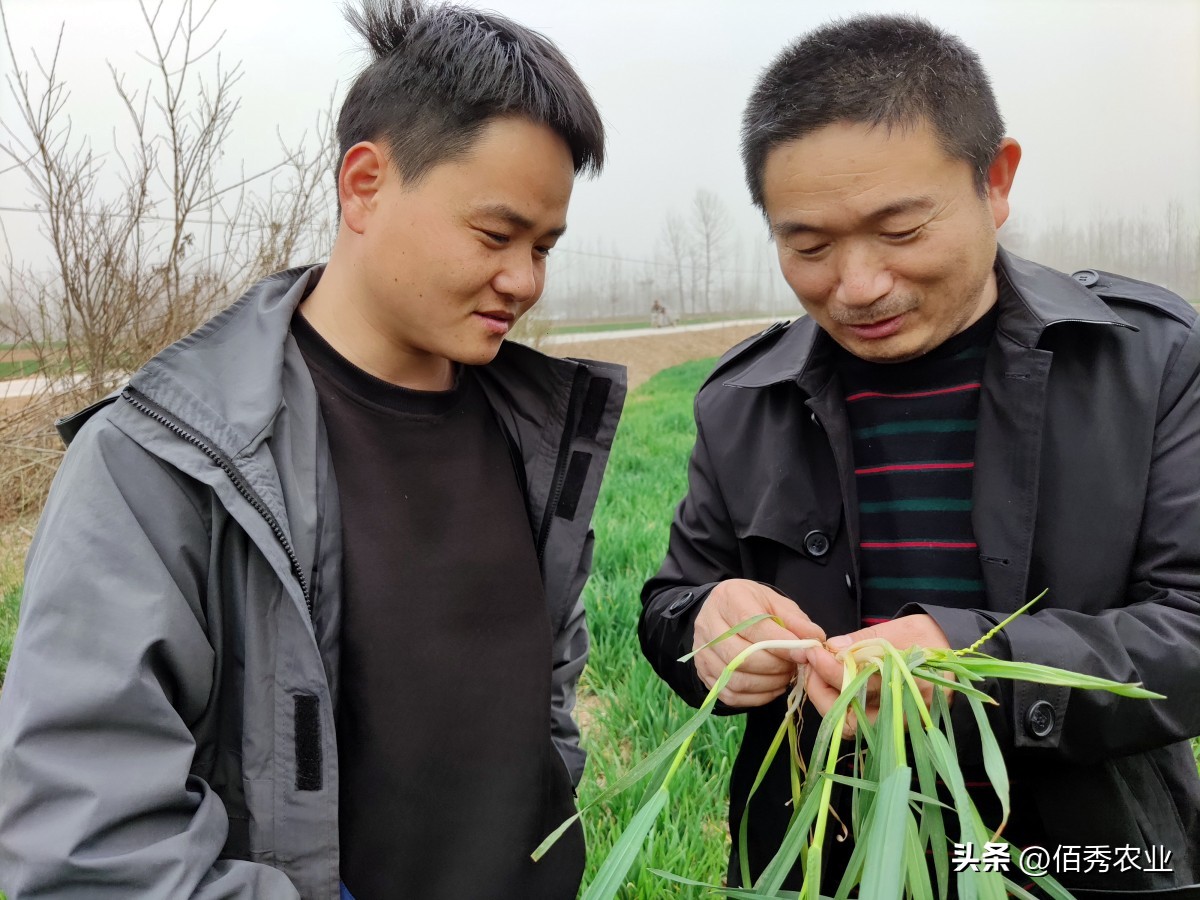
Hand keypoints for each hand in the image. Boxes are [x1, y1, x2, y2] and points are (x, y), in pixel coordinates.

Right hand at [691, 579, 825, 707]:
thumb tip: (814, 640)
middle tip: (793, 667)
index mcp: (729, 598)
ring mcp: (702, 651)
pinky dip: (756, 697)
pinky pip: (730, 695)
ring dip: (767, 684)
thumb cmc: (754, 605)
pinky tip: (771, 686)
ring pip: (735, 679)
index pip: (753, 625)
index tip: (803, 654)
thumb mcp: (776, 603)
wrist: (724, 611)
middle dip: (774, 666)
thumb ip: (795, 621)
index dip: (781, 644)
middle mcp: (708, 624)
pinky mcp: (703, 672)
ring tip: (784, 676)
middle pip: (740, 656)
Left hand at [804, 614, 951, 736]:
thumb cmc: (931, 637)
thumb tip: (832, 647)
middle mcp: (905, 712)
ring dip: (826, 700)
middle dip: (821, 692)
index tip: (814, 651)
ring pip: (850, 726)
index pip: (859, 686)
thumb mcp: (901, 629)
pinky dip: (839, 704)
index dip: (829, 669)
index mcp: (912, 685)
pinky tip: (832, 682)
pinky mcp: (892, 725)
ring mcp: (898, 724)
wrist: (958, 651)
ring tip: (817, 672)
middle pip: (850, 718)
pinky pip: (859, 723)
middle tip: (810, 665)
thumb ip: (865, 640)